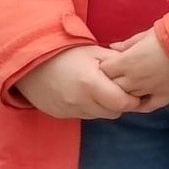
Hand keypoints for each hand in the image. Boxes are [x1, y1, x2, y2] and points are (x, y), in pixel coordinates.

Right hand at [13, 46, 140, 119]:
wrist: (29, 62)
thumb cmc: (65, 53)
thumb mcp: (94, 52)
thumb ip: (118, 62)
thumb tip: (138, 69)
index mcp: (91, 84)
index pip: (123, 103)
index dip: (133, 99)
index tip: (135, 91)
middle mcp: (80, 101)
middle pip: (113, 112)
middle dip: (120, 103)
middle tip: (119, 90)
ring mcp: (68, 110)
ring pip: (99, 115)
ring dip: (104, 106)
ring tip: (100, 90)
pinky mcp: (59, 114)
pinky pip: (83, 115)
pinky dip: (89, 108)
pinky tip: (85, 94)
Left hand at [99, 30, 168, 111]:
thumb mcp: (149, 33)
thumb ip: (129, 43)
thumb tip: (113, 47)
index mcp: (128, 61)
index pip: (103, 70)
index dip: (104, 67)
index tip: (109, 63)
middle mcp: (135, 79)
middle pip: (111, 87)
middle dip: (110, 82)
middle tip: (116, 76)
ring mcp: (149, 90)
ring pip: (126, 98)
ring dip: (124, 93)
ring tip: (128, 86)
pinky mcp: (165, 97)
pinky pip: (146, 107)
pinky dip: (139, 105)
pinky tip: (138, 101)